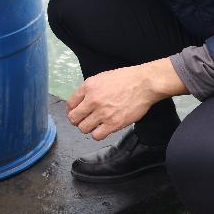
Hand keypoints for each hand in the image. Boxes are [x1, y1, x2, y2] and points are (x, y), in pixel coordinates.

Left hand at [65, 59, 186, 140]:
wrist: (144, 84)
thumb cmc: (125, 79)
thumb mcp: (102, 78)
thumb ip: (89, 90)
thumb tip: (81, 101)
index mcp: (88, 87)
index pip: (70, 104)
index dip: (71, 110)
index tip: (76, 113)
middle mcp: (92, 100)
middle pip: (74, 118)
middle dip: (77, 120)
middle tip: (84, 120)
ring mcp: (102, 113)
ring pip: (83, 128)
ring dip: (87, 128)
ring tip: (95, 124)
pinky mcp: (113, 124)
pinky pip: (97, 136)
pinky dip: (98, 134)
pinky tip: (103, 128)